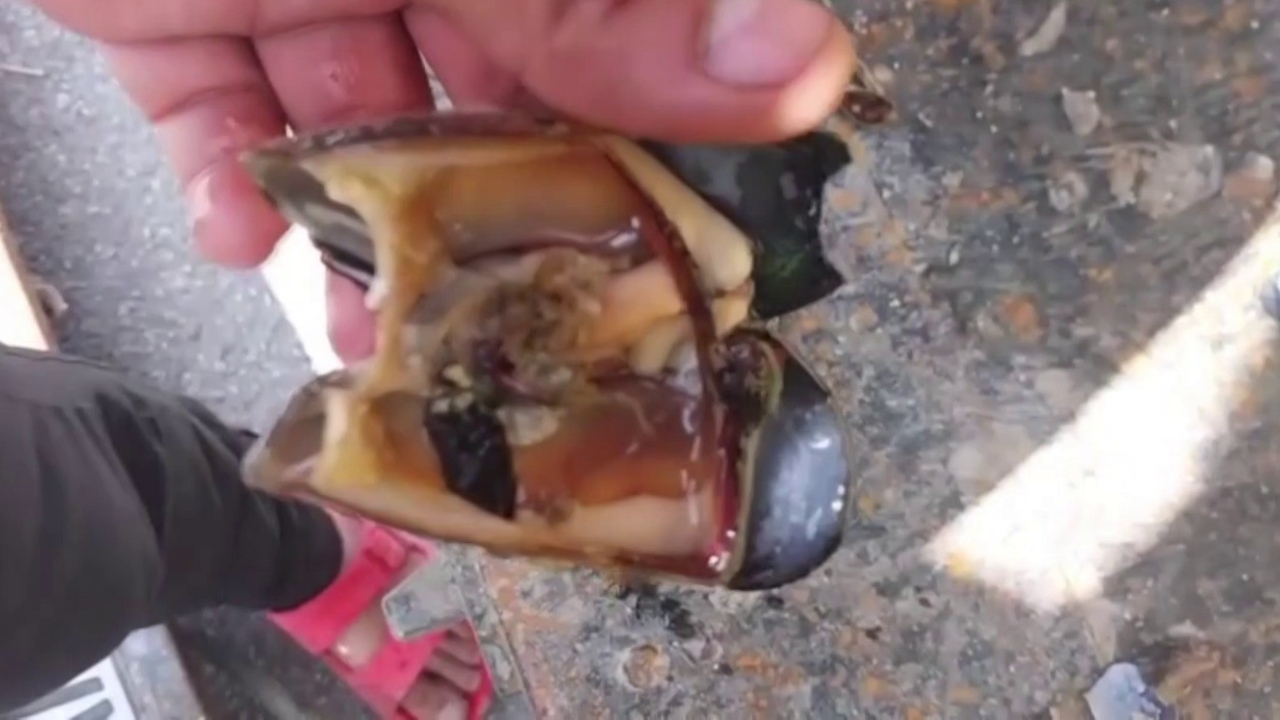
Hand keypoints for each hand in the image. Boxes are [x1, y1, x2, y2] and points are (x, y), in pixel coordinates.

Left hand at [28, 0, 855, 362]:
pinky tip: (242, 238)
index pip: (619, 40)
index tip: (656, 257)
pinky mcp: (179, 8)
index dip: (647, 144)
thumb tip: (793, 63)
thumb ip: (597, 0)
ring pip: (359, 128)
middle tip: (515, 327)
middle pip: (496, 101)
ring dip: (364, 234)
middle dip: (498, 220)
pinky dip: (228, 181)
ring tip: (380, 336)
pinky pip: (220, 112)